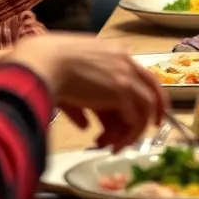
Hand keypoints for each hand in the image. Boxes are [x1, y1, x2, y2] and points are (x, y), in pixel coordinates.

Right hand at [7, 34, 165, 150]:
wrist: (41, 62)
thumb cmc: (44, 64)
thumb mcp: (67, 77)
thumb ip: (81, 101)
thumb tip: (85, 125)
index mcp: (113, 52)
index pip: (138, 73)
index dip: (144, 90)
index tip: (145, 107)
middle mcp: (124, 61)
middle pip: (152, 85)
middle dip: (157, 107)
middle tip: (155, 126)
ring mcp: (124, 75)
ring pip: (145, 106)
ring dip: (134, 130)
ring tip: (117, 147)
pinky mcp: (120, 92)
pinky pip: (135, 119)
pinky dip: (127, 135)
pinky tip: (111, 146)